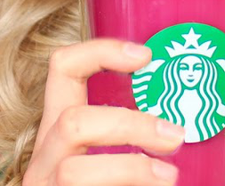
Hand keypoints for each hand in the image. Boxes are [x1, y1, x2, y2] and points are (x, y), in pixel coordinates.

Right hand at [23, 38, 184, 184]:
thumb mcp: (106, 162)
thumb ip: (129, 141)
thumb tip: (181, 122)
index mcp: (59, 131)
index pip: (63, 68)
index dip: (101, 51)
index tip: (146, 55)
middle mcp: (44, 160)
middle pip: (71, 122)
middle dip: (129, 124)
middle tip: (175, 134)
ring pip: (74, 172)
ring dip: (130, 168)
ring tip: (170, 176)